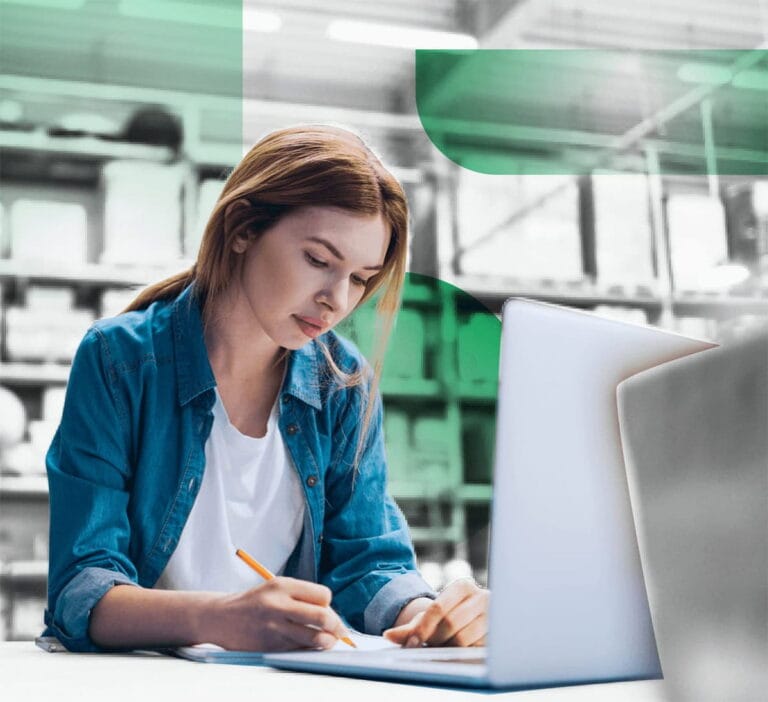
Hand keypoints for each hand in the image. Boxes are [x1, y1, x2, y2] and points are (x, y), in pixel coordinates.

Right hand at [203, 576, 351, 651]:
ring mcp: (274, 628)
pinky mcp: (270, 647)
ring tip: (327, 641)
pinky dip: (309, 650)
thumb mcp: (277, 588)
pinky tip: (307, 646)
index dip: (328, 604)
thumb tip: (332, 615)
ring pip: (314, 638)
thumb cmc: (256, 602)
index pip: (323, 596)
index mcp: (282, 586)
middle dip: (337, 626)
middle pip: (323, 617)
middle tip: (340, 632)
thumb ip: (302, 597)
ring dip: (327, 642)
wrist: (221, 618)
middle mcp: (279, 606)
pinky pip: (300, 651)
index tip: (326, 609)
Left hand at [383, 578, 488, 647]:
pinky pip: (474, 650)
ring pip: (463, 639)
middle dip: (435, 638)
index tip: (412, 642)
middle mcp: (482, 597)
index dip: (423, 627)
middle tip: (430, 643)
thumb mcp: (429, 617)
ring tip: (445, 643)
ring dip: (448, 646)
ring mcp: (493, 616)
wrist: (471, 619)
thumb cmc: (448, 616)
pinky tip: (457, 648)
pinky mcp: (498, 635)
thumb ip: (409, 627)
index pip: (438, 607)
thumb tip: (388, 636)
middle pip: (450, 624)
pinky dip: (461, 652)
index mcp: (463, 586)